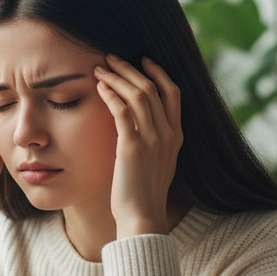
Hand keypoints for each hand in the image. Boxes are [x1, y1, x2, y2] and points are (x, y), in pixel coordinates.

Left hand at [94, 55, 182, 237]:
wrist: (142, 217)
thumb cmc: (143, 194)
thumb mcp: (157, 163)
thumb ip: (155, 141)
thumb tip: (141, 125)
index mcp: (176, 136)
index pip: (173, 92)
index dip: (158, 72)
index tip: (142, 61)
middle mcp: (168, 134)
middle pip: (153, 87)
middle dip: (130, 69)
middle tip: (111, 58)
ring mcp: (153, 139)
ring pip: (138, 95)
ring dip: (117, 77)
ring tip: (100, 68)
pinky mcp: (133, 147)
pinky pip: (122, 112)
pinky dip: (111, 95)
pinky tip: (100, 88)